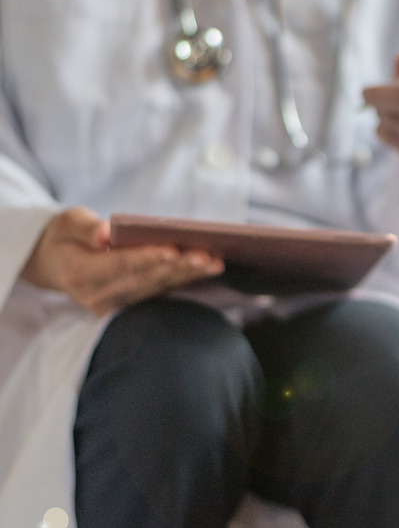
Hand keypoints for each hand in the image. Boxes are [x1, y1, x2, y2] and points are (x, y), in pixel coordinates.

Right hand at [19, 207, 224, 314]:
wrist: (55, 263)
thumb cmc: (65, 236)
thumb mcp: (67, 223)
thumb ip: (85, 228)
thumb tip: (105, 234)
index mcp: (79, 274)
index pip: (119, 266)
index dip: (146, 258)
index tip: (172, 249)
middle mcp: (98, 295)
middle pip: (145, 279)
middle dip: (177, 268)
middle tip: (206, 256)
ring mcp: (115, 304)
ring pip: (157, 287)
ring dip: (188, 275)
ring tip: (215, 262)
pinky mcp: (130, 303)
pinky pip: (160, 290)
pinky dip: (185, 279)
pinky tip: (209, 268)